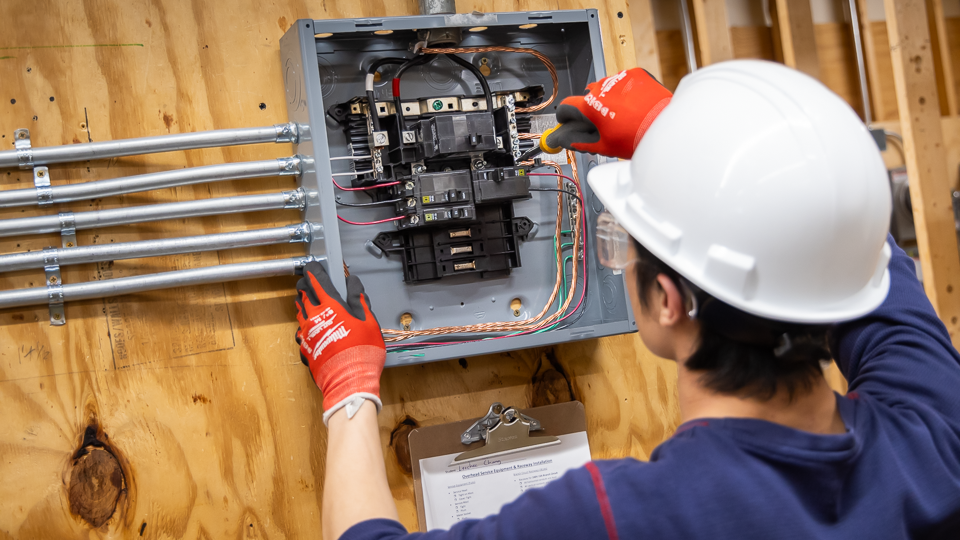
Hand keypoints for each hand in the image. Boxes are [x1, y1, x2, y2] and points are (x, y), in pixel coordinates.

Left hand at [295, 262, 385, 424]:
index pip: (317, 280)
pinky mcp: (305, 347)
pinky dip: (305, 324)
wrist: (348, 380)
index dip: (314, 270)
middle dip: (306, 284)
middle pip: (303, 293)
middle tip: (311, 282)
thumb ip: (359, 299)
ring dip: (303, 303)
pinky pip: (300, 330)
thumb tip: (353, 283)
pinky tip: (313, 327)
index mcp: (331, 305)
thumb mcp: (368, 321)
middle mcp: (314, 316)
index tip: (314, 266)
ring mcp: (306, 332)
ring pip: (299, 311)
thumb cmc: (361, 351)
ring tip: (310, 301)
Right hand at [542, 68, 671, 159]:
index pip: (566, 106)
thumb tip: (566, 141)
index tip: (568, 120)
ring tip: (624, 116)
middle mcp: (602, 88)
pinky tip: (635, 106)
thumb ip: (580, 142)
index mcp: (590, 105)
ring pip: (606, 89)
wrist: (665, 128)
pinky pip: (624, 83)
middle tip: (605, 124)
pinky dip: (626, 92)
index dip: (565, 116)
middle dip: (592, 110)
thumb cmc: (637, 138)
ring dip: (610, 100)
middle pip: (588, 98)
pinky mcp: (636, 74)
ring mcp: (619, 79)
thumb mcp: (604, 146)